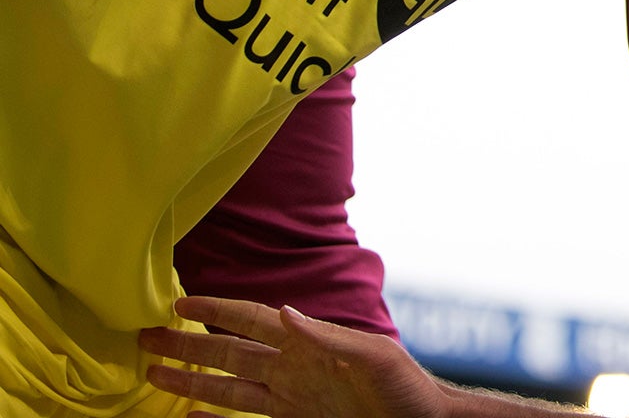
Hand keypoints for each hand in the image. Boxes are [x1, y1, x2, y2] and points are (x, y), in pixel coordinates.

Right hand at [139, 296, 448, 417]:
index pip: (252, 319)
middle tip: (144, 337)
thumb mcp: (373, 356)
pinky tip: (187, 415)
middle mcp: (293, 367)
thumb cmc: (407, 387)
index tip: (177, 300)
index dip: (216, 308)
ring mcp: (290, 396)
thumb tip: (282, 310)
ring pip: (227, 384)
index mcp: (310, 342)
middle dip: (187, 343)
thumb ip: (327, 336)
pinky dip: (213, 416)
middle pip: (227, 351)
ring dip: (189, 380)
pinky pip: (243, 417)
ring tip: (152, 374)